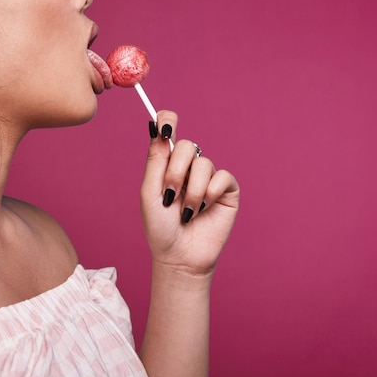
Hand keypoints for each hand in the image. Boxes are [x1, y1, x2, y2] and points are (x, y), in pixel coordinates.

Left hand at [141, 110, 239, 275]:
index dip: (167, 120)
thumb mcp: (150, 193)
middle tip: (170, 195)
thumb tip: (157, 128)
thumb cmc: (160, 227)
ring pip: (203, 164)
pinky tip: (203, 209)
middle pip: (186, 145)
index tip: (165, 125)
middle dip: (176, 171)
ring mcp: (208, 178)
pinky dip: (209, 193)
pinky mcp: (226, 190)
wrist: (179, 256)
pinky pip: (222, 177)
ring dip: (192, 191)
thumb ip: (155, 161)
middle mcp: (188, 167)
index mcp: (166, 164)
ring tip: (187, 212)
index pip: (168, 131)